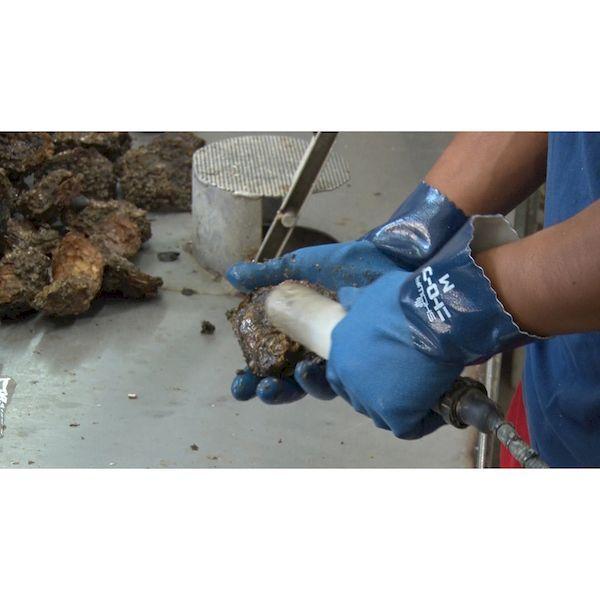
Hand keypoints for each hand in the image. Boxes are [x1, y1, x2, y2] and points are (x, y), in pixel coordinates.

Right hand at [228, 240, 399, 402]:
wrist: (393, 259)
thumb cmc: (352, 264)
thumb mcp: (304, 267)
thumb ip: (269, 274)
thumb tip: (231, 275)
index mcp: (305, 331)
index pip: (275, 362)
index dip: (254, 377)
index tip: (239, 382)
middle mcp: (323, 349)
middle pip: (291, 382)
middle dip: (270, 391)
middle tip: (254, 389)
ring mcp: (347, 357)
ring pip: (316, 388)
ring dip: (293, 390)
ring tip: (275, 385)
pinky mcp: (370, 362)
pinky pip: (346, 384)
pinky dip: (323, 382)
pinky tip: (309, 372)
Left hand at [326, 271, 460, 438]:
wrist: (435, 312)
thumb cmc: (408, 299)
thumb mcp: (374, 292)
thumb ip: (357, 300)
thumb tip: (345, 297)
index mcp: (339, 346)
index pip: (342, 374)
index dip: (364, 376)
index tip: (387, 371)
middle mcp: (346, 374)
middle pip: (360, 396)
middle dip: (382, 394)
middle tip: (409, 382)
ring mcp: (367, 396)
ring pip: (383, 415)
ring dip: (403, 408)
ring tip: (427, 391)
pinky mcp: (393, 414)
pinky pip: (409, 427)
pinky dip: (425, 420)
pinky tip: (440, 404)